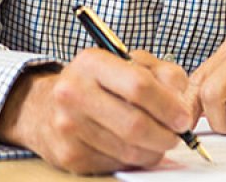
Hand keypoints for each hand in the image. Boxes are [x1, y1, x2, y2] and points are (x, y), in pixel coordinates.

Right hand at [0, 48, 194, 173]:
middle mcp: (73, 92)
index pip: (139, 85)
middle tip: (176, 135)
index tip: (183, 116)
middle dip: (166, 134)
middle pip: (135, 124)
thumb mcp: (126, 63)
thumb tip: (181, 99)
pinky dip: (134, 159)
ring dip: (154, 150)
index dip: (169, 105)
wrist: (43, 107)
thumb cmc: (94, 83)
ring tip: (157, 141)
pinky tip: (132, 147)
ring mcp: (68, 126)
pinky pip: (117, 163)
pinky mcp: (70, 155)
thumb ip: (161, 72)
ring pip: (129, 150)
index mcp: (90, 62)